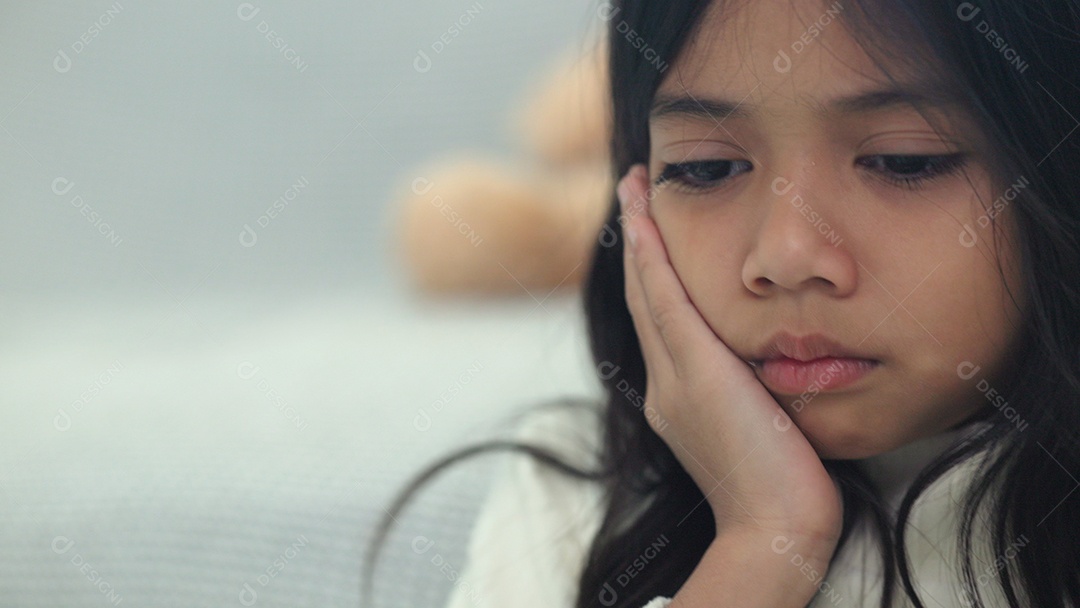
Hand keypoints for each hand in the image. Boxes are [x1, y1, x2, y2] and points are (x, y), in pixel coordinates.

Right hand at [617, 163, 842, 554]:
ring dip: (638, 233)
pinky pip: (664, 302)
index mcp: (679, 396)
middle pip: (644, 295)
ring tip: (635, 185)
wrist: (776, 527)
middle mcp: (665, 382)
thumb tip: (768, 365)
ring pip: (647, 290)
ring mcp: (672, 377)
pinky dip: (651, 258)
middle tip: (634, 189)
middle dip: (637, 239)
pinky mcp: (692, 372)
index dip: (653, 269)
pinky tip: (645, 220)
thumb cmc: (785, 486)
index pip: (661, 318)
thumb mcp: (763, 426)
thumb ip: (753, 391)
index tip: (652, 227)